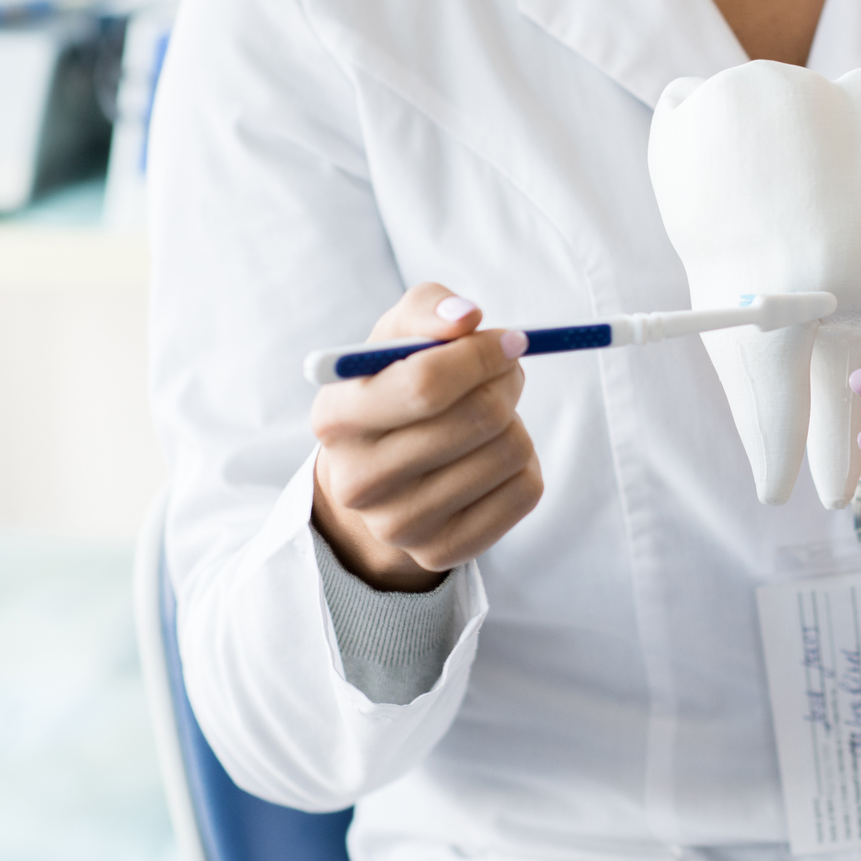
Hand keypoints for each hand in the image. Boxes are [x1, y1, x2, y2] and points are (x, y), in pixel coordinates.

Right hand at [309, 284, 543, 591]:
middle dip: (507, 382)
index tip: (508, 341)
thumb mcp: (397, 336)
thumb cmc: (394, 387)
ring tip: (489, 419)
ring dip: (515, 421)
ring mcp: (398, 525)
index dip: (481, 355)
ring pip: (509, 452)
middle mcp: (357, 481)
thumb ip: (429, 308)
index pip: (425, 384)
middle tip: (508, 372)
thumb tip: (466, 318)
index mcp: (335, 418)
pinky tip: (491, 459)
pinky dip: (524, 463)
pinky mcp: (441, 552)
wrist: (381, 476)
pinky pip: (525, 491)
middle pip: (478, 418)